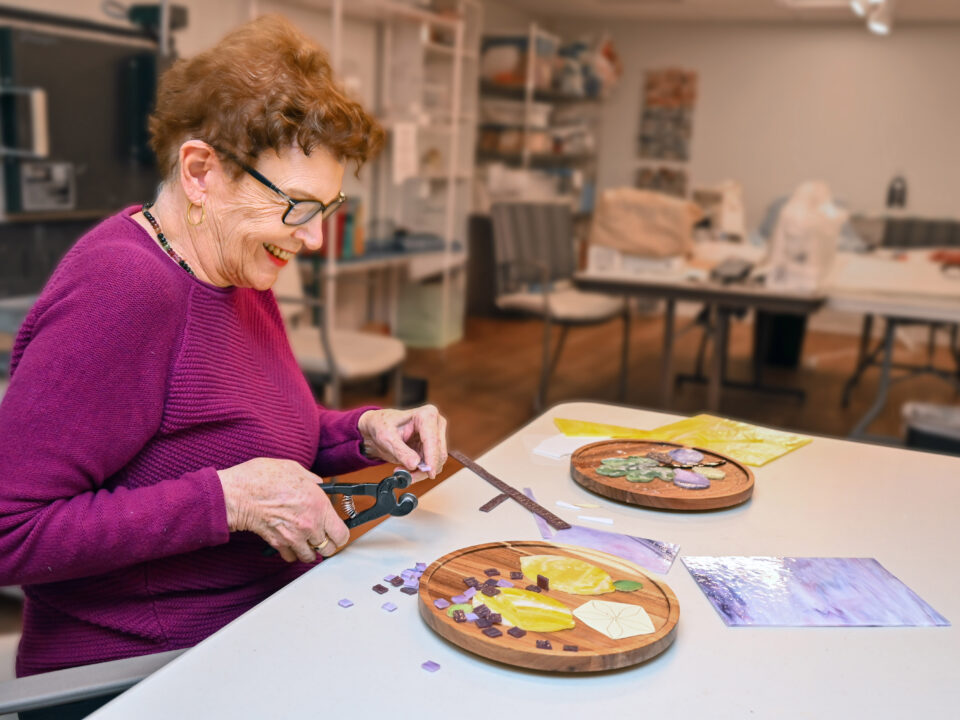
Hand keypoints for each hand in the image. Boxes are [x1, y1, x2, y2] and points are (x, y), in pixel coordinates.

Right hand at [218, 458, 348, 562]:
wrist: (238, 494)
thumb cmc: (262, 478)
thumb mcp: (294, 469)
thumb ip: (311, 480)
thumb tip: (318, 484)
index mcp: (319, 506)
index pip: (341, 534)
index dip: (339, 533)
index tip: (336, 530)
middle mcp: (310, 525)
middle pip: (328, 549)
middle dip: (326, 543)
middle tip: (321, 536)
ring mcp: (294, 537)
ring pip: (310, 556)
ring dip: (308, 550)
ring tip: (304, 540)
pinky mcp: (278, 544)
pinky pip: (291, 557)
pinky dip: (291, 553)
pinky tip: (289, 542)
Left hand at [357, 405, 447, 479]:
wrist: (378, 426)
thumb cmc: (381, 425)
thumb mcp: (386, 438)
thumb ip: (401, 451)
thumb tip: (415, 464)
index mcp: (426, 415)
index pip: (433, 440)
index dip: (432, 457)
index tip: (430, 473)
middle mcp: (435, 424)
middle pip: (438, 452)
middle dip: (425, 468)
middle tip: (408, 476)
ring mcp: (436, 436)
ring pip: (437, 461)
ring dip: (422, 471)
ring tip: (402, 471)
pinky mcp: (432, 447)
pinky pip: (433, 465)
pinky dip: (421, 471)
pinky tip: (407, 469)